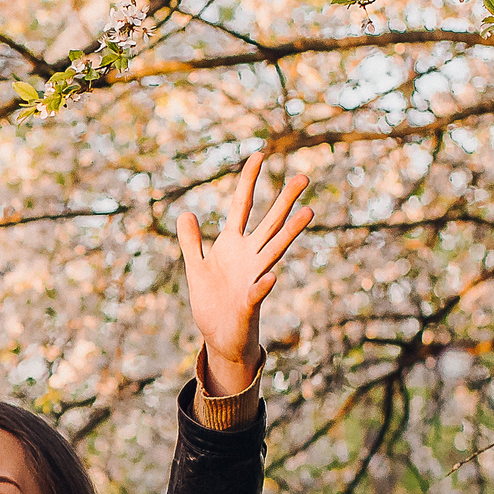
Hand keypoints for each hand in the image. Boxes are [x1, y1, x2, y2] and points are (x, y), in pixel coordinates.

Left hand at [177, 151, 313, 396]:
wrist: (220, 338)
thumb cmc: (212, 302)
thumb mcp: (196, 268)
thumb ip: (192, 242)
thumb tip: (186, 213)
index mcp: (232, 246)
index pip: (243, 207)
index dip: (248, 181)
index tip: (259, 154)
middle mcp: (249, 258)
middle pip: (269, 224)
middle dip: (285, 201)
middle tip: (304, 176)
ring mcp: (252, 279)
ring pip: (273, 252)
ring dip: (289, 234)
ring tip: (308, 213)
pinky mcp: (249, 304)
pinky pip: (258, 293)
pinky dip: (263, 285)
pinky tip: (271, 276)